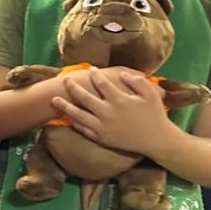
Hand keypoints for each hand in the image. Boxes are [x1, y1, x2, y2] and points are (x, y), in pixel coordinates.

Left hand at [52, 69, 171, 155]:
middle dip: (72, 87)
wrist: (157, 140)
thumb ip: (136, 81)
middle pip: (84, 97)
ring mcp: (102, 127)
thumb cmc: (154, 115)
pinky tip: (68, 117)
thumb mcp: (151, 95)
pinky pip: (84, 129)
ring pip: (78, 115)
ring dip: (65, 106)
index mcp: (119, 100)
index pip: (102, 84)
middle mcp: (107, 113)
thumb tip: (121, 74)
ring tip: (54, 100)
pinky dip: (75, 123)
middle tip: (64, 80)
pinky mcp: (101, 138)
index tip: (89, 69)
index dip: (95, 75)